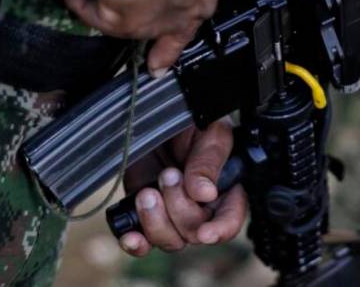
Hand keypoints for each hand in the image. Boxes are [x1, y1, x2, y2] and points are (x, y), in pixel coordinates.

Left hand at [118, 118, 246, 255]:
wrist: (158, 116)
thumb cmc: (192, 121)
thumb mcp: (209, 133)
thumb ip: (209, 161)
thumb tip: (205, 194)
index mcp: (226, 188)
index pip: (230, 219)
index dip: (220, 230)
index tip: (204, 233)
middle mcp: (201, 207)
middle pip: (195, 232)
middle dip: (179, 208)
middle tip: (168, 174)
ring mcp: (172, 212)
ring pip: (170, 240)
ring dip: (156, 221)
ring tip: (147, 193)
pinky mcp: (146, 213)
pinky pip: (143, 241)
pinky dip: (136, 243)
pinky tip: (130, 235)